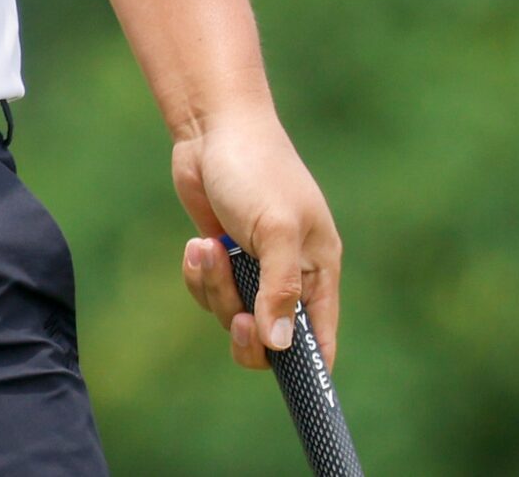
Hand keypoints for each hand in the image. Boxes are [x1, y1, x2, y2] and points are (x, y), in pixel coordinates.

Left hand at [173, 107, 341, 370]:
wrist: (213, 128)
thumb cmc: (256, 169)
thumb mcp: (275, 229)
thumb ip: (280, 289)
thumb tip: (279, 345)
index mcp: (319, 269)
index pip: (321, 336)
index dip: (309, 367)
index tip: (293, 389)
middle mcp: (289, 273)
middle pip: (270, 338)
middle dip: (247, 330)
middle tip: (237, 318)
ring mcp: (253, 266)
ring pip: (232, 314)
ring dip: (215, 288)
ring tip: (207, 247)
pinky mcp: (222, 256)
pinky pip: (208, 291)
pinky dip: (199, 274)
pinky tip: (197, 242)